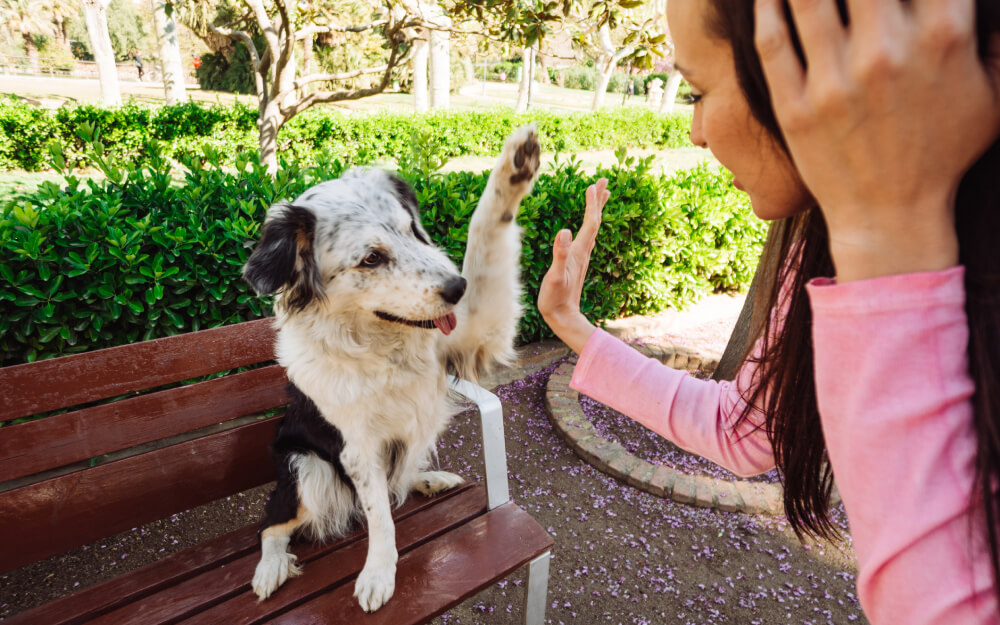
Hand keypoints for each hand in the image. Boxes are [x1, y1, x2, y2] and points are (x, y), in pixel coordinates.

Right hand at [537, 178, 609, 352]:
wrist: (562, 318)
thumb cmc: (555, 299)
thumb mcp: (555, 276)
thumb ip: (560, 255)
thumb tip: (564, 231)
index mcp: (579, 252)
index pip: (590, 223)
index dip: (592, 204)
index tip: (593, 185)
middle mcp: (583, 252)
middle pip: (595, 222)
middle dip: (599, 201)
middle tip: (604, 181)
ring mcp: (581, 257)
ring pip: (593, 229)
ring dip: (596, 211)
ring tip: (601, 196)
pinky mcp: (577, 262)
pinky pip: (586, 237)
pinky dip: (589, 224)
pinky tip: (586, 226)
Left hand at [755, 0, 999, 280]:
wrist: (891, 216)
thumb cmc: (944, 153)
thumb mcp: (993, 94)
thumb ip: (991, 37)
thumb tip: (975, 3)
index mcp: (944, 39)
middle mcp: (888, 52)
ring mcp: (837, 80)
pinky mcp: (797, 106)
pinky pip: (773, 40)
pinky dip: (768, 7)